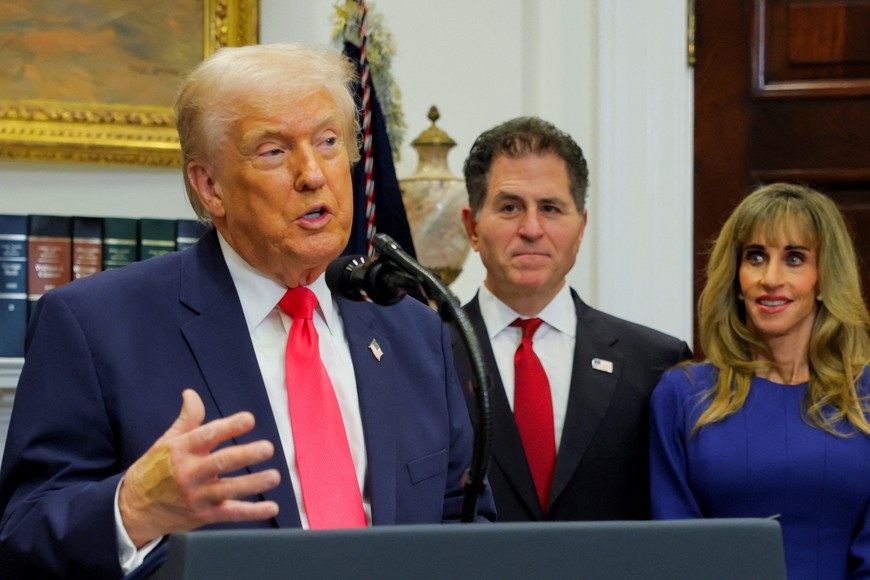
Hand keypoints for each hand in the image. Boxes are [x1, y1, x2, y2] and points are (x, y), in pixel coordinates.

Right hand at [118, 389, 280, 547]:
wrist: (133, 509)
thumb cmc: (155, 470)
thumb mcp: (166, 442)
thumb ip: (187, 419)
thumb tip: (191, 393)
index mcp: (181, 451)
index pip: (207, 435)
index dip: (229, 427)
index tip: (249, 419)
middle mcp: (190, 473)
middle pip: (222, 462)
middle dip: (247, 455)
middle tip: (268, 448)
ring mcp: (197, 496)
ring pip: (230, 489)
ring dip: (254, 483)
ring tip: (275, 476)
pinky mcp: (203, 515)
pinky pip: (231, 514)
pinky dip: (252, 512)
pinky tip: (271, 507)